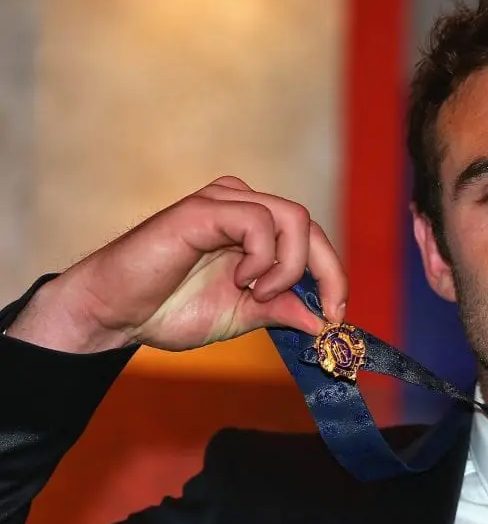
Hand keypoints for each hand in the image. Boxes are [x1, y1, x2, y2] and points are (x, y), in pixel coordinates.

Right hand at [6, 176, 345, 352]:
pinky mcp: (204, 210)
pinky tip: (240, 280)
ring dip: (287, 267)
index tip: (337, 315)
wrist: (115, 313)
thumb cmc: (169, 309)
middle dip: (328, 271)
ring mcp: (224, 203)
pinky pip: (257, 221)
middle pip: (310, 224)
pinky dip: (262, 257)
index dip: (333, 275)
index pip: (312, 238)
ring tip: (257, 294)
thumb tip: (325, 320)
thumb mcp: (243, 315)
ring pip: (293, 218)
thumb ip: (283, 310)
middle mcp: (243, 206)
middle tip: (325, 311)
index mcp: (255, 229)